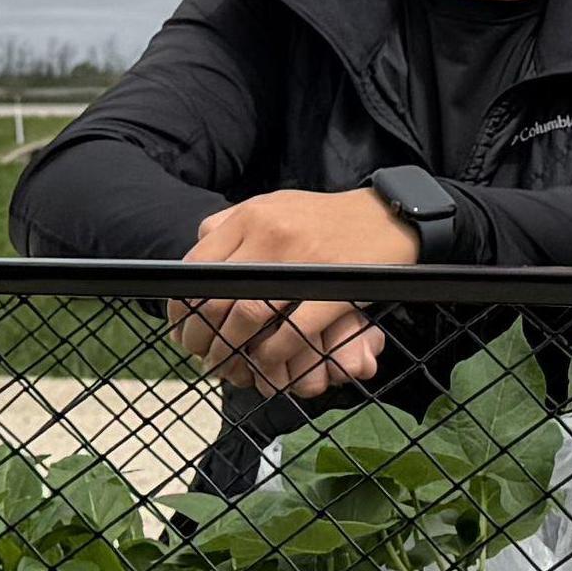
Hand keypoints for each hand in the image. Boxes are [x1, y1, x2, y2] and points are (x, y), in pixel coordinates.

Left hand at [167, 187, 419, 401]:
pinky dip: (272, 356)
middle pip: (217, 297)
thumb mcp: (275, 204)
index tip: (182, 330)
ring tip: (228, 366)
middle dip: (202, 336)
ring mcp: (301, 263)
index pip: (198, 267)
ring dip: (232, 351)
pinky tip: (267, 364)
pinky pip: (290, 334)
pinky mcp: (330, 291)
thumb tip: (199, 250)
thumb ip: (234, 223)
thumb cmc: (327, 218)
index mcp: (251, 216)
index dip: (182, 307)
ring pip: (247, 317)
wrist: (389, 215)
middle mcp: (270, 235)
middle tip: (202, 356)